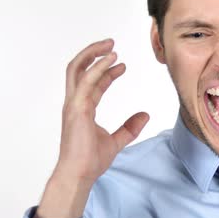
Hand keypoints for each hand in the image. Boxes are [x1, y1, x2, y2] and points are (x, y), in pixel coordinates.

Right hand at [55, 38, 149, 184]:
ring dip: (93, 53)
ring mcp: (73, 104)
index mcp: (82, 108)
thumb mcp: (117, 141)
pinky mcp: (77, 108)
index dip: (106, 71)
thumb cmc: (90, 161)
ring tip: (111, 44)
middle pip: (77, 69)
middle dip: (92, 53)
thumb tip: (145, 116)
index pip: (92, 82)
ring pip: (77, 69)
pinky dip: (98, 67)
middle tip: (111, 43)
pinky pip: (86, 81)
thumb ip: (130, 128)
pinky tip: (112, 60)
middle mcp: (75, 103)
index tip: (122, 64)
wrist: (80, 174)